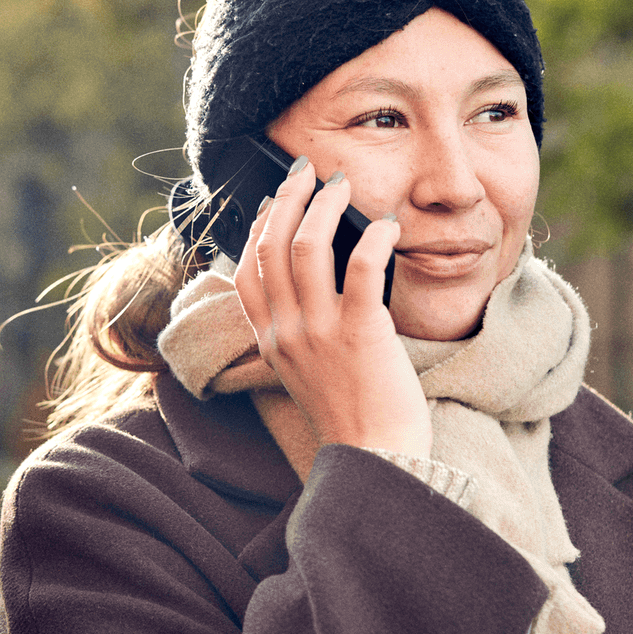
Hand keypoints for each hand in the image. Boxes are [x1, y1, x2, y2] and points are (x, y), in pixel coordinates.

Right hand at [233, 158, 431, 460]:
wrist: (377, 461)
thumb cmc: (353, 418)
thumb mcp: (306, 374)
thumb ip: (301, 332)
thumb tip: (319, 282)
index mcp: (271, 342)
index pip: (246, 272)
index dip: (256, 229)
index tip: (273, 203)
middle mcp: (286, 332)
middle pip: (270, 246)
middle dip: (286, 199)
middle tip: (306, 171)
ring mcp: (319, 332)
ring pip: (306, 247)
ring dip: (323, 206)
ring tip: (342, 185)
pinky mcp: (360, 334)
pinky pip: (360, 268)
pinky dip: (373, 238)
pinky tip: (386, 227)